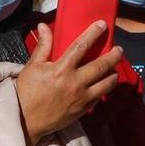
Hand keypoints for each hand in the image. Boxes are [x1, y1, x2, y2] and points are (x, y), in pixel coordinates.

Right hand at [16, 23, 123, 145]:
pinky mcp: (84, 109)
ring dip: (113, 74)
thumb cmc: (26, 92)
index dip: (93, 33)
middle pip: (102, 65)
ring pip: (107, 83)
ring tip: (114, 68)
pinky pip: (100, 96)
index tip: (102, 25)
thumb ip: (43, 46)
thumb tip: (44, 26)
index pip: (81, 46)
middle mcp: (75, 82)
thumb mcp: (32, 66)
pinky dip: (104, 88)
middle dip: (114, 55)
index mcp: (62, 69)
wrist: (25, 120)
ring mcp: (82, 97)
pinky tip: (103, 84)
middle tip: (119, 49)